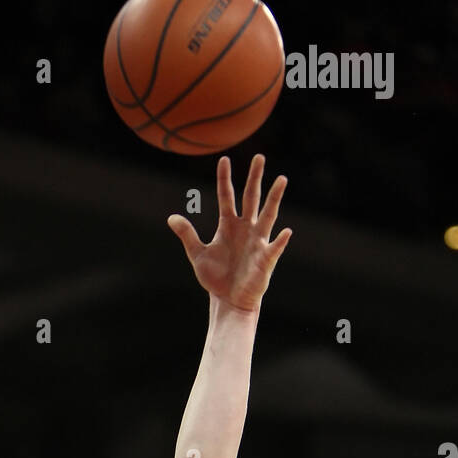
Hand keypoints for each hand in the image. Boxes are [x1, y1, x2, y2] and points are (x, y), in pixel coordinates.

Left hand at [167, 153, 290, 313]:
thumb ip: (187, 235)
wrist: (228, 300)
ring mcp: (257, 241)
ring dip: (274, 198)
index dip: (225, 179)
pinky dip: (280, 241)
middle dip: (255, 178)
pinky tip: (286, 232)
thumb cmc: (216, 278)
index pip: (227, 196)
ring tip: (282, 180)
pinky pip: (274, 248)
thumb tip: (171, 217)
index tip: (224, 160)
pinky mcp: (265, 259)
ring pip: (268, 215)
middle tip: (259, 157)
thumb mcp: (197, 255)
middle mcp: (245, 228)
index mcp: (229, 225)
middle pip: (251, 198)